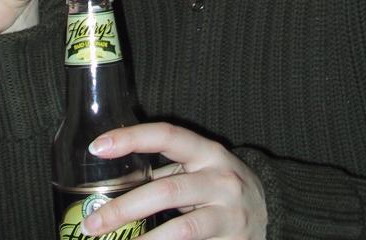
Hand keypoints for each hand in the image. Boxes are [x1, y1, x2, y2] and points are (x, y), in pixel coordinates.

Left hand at [82, 123, 266, 238]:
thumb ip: (166, 169)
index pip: (166, 135)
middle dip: (125, 208)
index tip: (98, 147)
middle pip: (167, 190)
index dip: (131, 138)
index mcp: (206, 151)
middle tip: (93, 223)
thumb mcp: (199, 167)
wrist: (272, 210)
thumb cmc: (220, 185)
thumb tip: (113, 175)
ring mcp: (230, 213)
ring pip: (182, 229)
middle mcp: (221, 178)